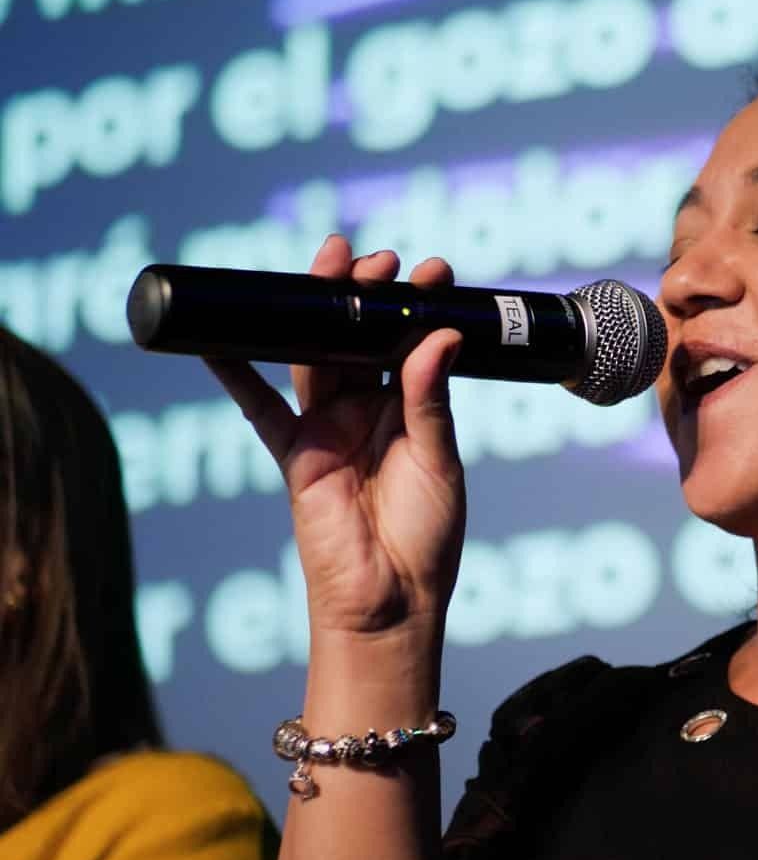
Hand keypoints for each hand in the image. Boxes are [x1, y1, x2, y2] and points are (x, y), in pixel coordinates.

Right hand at [206, 236, 465, 643]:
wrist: (391, 601)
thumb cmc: (426, 537)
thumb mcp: (439, 460)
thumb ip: (430, 400)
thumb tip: (439, 336)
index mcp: (413, 410)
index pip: (413, 344)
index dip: (417, 306)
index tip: (431, 270)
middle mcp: (370, 412)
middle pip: (360, 340)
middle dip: (364, 294)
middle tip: (373, 257)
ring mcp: (329, 429)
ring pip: (317, 358)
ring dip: (316, 313)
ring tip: (327, 263)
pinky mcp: (295, 454)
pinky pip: (261, 409)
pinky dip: (235, 375)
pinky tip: (216, 341)